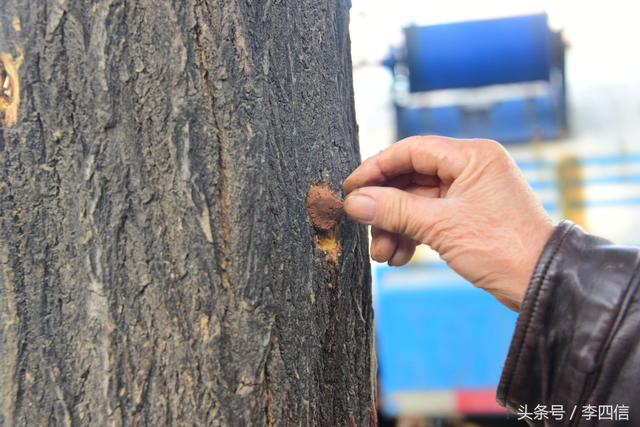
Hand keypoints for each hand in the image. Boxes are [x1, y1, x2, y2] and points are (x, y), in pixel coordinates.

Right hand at [343, 136, 553, 310]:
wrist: (543, 284)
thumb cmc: (503, 248)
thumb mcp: (441, 226)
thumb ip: (394, 210)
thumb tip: (354, 202)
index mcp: (472, 156)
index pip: (411, 150)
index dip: (376, 168)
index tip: (351, 189)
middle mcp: (471, 169)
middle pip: (411, 179)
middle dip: (385, 208)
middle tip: (364, 228)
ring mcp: (469, 194)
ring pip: (417, 203)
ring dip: (395, 227)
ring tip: (382, 255)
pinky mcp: (468, 217)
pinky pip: (429, 219)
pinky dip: (411, 236)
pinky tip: (399, 257)